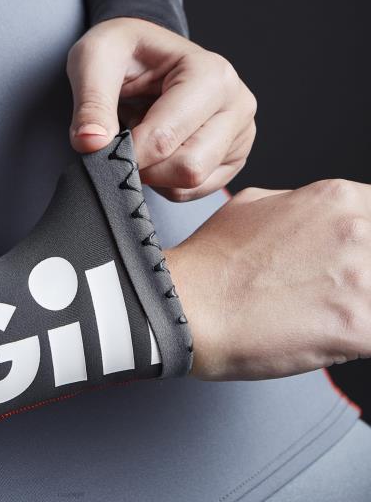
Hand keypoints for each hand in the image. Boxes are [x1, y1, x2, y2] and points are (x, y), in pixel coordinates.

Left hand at [66, 17, 256, 200]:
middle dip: (143, 166)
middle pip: (188, 167)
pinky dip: (165, 181)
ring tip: (142, 136)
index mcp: (211, 74)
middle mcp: (236, 104)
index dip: (124, 153)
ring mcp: (239, 134)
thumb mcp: (94, 59)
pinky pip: (193, 191)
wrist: (142, 53)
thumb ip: (91, 102)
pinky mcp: (231, 158)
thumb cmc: (123, 51)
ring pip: (192, 183)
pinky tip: (157, 150)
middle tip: (119, 142)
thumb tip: (91, 144)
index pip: (165, 138)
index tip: (100, 147)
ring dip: (154, 173)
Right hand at [164, 180, 370, 379]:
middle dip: (365, 281)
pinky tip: (328, 339)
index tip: (356, 266)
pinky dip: (359, 340)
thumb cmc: (211, 261)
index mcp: (336, 198)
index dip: (369, 247)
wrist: (185, 304)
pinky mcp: (359, 326)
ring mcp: (362, 278)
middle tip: (331, 292)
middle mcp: (357, 229)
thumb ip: (302, 208)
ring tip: (322, 315)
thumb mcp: (254, 206)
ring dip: (361, 309)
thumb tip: (321, 223)